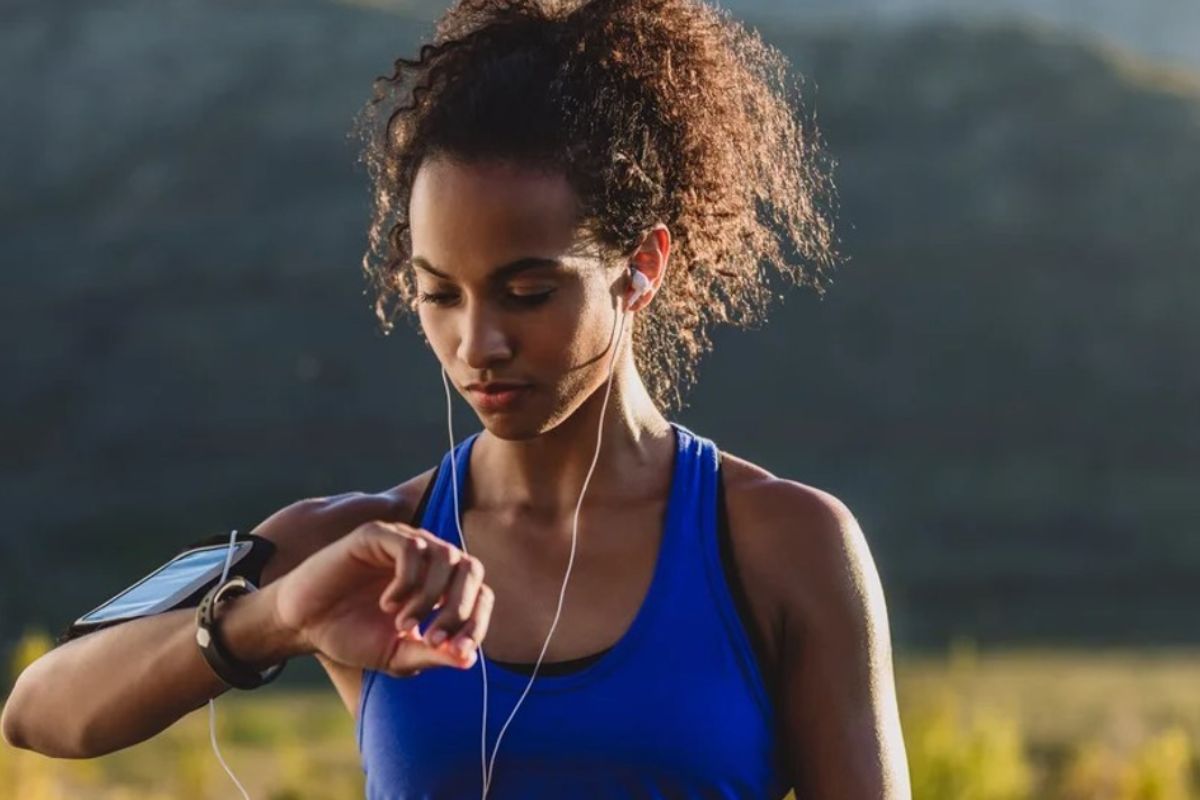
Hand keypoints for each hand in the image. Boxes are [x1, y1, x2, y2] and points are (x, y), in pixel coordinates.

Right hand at [272, 521, 493, 675]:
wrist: (304, 623)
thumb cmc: (352, 635)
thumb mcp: (396, 655)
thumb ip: (431, 655)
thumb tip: (468, 660)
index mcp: (440, 586)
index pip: (481, 595)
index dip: (477, 624)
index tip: (458, 653)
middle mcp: (428, 559)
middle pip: (472, 570)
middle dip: (460, 610)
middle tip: (434, 639)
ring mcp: (404, 542)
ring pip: (445, 556)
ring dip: (430, 598)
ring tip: (402, 625)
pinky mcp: (378, 534)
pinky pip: (411, 547)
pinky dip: (407, 580)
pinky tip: (387, 603)